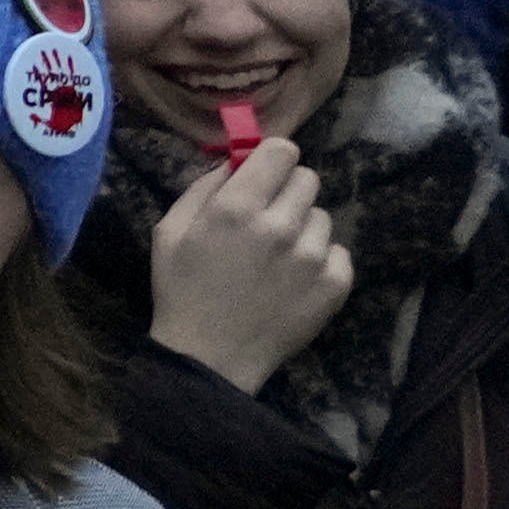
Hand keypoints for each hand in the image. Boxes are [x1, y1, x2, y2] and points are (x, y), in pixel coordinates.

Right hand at [143, 135, 360, 391]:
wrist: (210, 358)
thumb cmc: (182, 290)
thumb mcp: (170, 231)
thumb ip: (203, 188)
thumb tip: (236, 162)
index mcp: (237, 207)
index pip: (282, 150)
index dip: (272, 160)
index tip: (263, 176)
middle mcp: (281, 225)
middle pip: (308, 178)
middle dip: (287, 192)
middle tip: (268, 218)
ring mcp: (314, 256)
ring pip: (322, 216)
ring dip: (303, 228)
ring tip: (278, 258)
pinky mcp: (336, 284)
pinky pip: (338, 251)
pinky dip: (320, 260)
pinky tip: (294, 280)